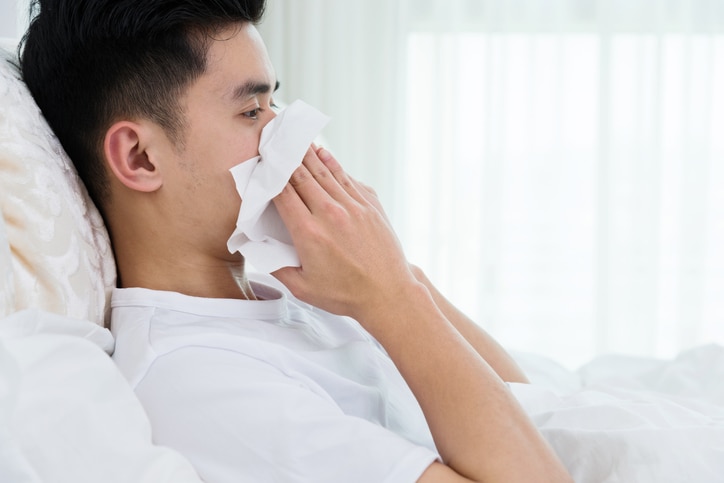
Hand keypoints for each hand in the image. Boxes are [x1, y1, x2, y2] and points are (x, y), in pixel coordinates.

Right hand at [272, 147, 418, 322]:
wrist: (388, 293)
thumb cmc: (346, 294)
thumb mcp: (303, 288)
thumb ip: (277, 268)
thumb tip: (261, 249)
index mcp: (309, 233)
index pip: (283, 193)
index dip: (270, 174)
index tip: (262, 161)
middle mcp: (330, 214)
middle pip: (302, 176)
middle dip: (287, 156)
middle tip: (276, 139)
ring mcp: (353, 207)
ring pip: (325, 172)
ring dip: (309, 154)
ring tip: (297, 139)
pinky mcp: (370, 206)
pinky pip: (347, 178)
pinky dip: (333, 164)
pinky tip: (323, 154)